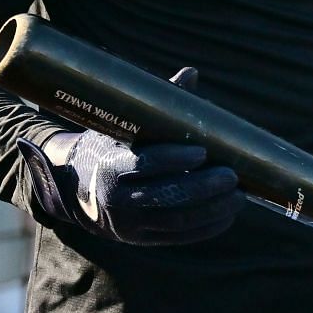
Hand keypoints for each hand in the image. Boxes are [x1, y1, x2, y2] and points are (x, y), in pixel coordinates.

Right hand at [14, 67, 240, 245]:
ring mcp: (128, 224)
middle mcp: (116, 199)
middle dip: (203, 187)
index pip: (145, 163)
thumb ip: (159, 105)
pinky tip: (227, 215)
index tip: (203, 152)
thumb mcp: (123, 127)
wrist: (73, 189)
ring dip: (212, 209)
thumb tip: (190, 74)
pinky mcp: (140, 239)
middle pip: (166, 195)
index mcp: (110, 165)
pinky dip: (206, 228)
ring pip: (176, 220)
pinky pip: (177, 237)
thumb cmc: (108, 148)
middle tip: (231, 175)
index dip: (175, 159)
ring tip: (238, 196)